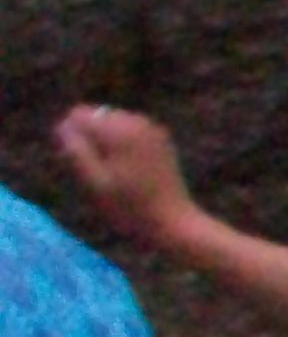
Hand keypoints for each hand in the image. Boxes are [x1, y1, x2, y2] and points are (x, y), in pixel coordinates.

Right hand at [51, 105, 199, 256]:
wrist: (174, 222)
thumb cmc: (130, 209)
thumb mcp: (95, 184)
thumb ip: (75, 151)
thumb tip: (63, 127)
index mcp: (118, 129)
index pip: (78, 114)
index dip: (69, 134)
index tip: (73, 161)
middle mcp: (135, 120)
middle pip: (97, 115)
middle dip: (89, 136)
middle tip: (93, 170)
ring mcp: (152, 128)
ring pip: (114, 122)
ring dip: (106, 139)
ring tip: (110, 171)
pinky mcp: (162, 139)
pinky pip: (132, 131)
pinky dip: (124, 143)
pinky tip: (128, 169)